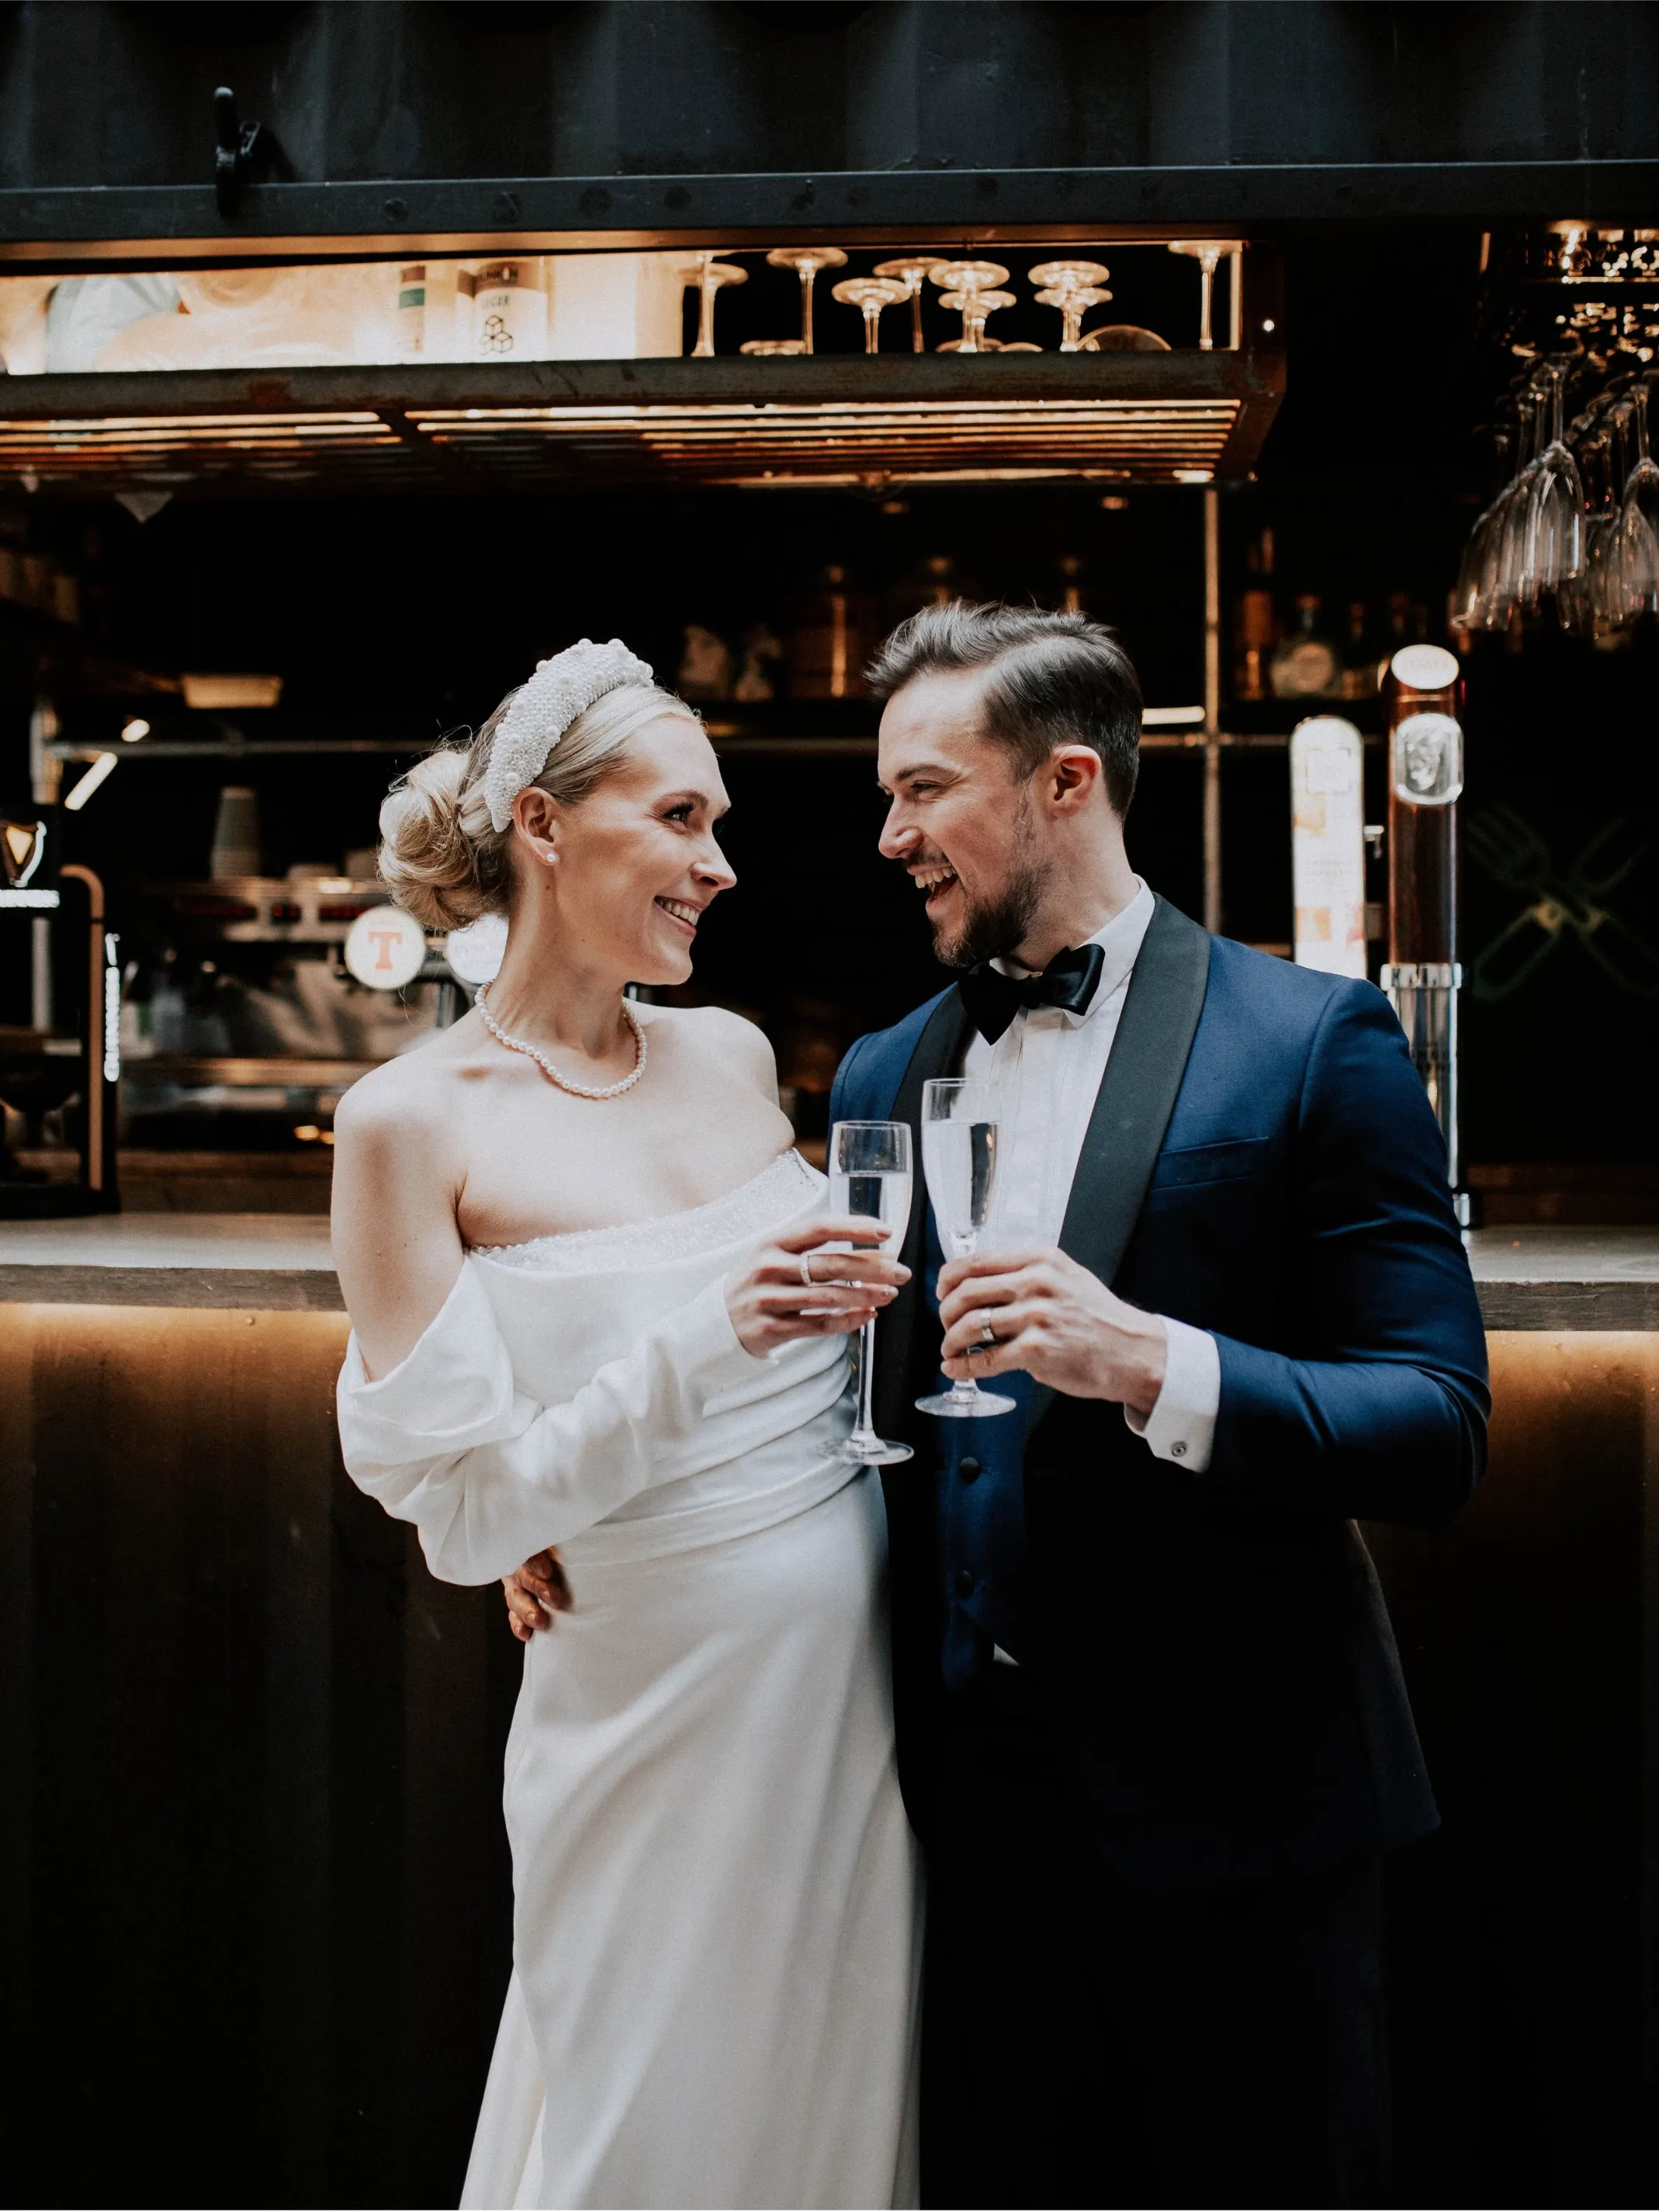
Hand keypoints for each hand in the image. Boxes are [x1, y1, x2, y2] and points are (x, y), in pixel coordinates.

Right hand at [503, 1549, 570, 1641]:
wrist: (561, 1559)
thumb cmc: (566, 1548)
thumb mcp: (564, 1543)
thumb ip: (568, 1543)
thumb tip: (588, 1541)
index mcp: (531, 1545)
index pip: (528, 1552)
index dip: (535, 1563)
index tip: (548, 1572)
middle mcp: (520, 1564)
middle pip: (522, 1576)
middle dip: (537, 1588)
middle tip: (555, 1599)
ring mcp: (516, 1585)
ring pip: (515, 1597)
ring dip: (527, 1610)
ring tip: (540, 1621)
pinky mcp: (518, 1603)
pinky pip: (513, 1615)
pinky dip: (518, 1625)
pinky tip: (525, 1634)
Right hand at [726, 1215, 909, 1357]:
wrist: (715, 1324)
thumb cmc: (757, 1284)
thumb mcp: (774, 1257)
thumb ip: (814, 1251)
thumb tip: (874, 1250)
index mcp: (772, 1242)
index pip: (820, 1227)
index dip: (855, 1228)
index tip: (886, 1232)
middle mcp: (769, 1267)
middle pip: (831, 1264)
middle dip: (873, 1267)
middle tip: (901, 1272)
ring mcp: (769, 1299)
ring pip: (829, 1297)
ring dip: (865, 1295)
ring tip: (889, 1294)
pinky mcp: (773, 1328)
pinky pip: (819, 1324)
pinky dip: (848, 1321)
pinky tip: (868, 1315)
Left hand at [937, 1245, 1165, 1415]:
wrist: (1132, 1350)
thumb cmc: (1098, 1317)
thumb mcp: (1066, 1276)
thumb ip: (1026, 1274)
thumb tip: (978, 1283)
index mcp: (1040, 1260)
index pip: (975, 1262)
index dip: (948, 1279)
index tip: (942, 1292)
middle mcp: (1037, 1283)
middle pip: (966, 1292)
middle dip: (946, 1313)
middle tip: (946, 1326)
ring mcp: (1037, 1316)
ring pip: (972, 1324)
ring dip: (951, 1340)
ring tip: (950, 1349)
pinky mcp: (1037, 1350)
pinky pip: (985, 1358)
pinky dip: (963, 1365)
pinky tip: (956, 1368)